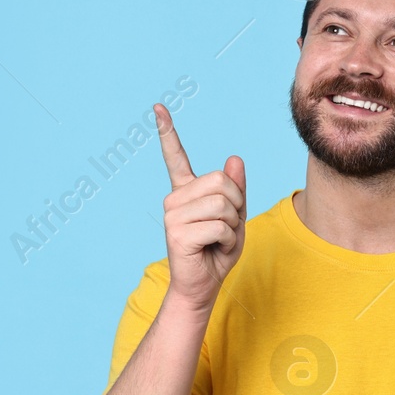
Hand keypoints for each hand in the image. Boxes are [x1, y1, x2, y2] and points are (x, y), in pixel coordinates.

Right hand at [153, 103, 245, 311]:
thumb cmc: (217, 252)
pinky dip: (227, 240)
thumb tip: (234, 158)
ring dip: (233, 226)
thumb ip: (236, 189)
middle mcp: (174, 199)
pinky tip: (213, 249)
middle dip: (237, 207)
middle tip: (225, 229)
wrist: (202, 286)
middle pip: (222, 183)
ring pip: (223, 204)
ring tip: (218, 240)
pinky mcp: (176, 232)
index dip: (167, 132)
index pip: (176, 157)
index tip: (158, 108)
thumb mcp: (235, 217)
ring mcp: (172, 214)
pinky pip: (219, 226)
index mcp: (185, 192)